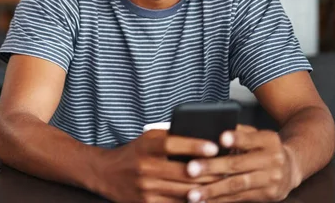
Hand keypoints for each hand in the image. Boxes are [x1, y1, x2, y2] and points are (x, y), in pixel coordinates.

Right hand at [96, 130, 221, 202]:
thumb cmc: (134, 153)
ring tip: (223, 184)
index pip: (173, 144)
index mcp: (146, 146)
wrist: (106, 174)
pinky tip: (205, 197)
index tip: (214, 148)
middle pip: (185, 172)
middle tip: (228, 169)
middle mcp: (145, 166)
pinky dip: (194, 201)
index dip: (195, 146)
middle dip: (210, 172)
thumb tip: (203, 140)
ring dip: (207, 189)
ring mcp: (146, 188)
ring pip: (186, 191)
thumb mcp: (148, 138)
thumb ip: (171, 137)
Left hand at [184, 125, 301, 202]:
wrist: (292, 168)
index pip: (250, 138)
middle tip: (190, 169)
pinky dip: (220, 200)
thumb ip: (238, 132)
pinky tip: (204, 201)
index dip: (235, 139)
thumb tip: (211, 129)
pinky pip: (240, 198)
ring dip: (213, 190)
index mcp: (268, 140)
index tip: (220, 139)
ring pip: (237, 185)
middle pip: (238, 164)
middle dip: (212, 168)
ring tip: (193, 194)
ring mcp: (271, 180)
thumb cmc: (264, 147)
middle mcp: (272, 160)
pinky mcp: (268, 195)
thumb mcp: (257, 134)